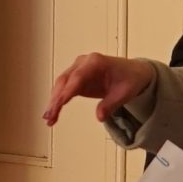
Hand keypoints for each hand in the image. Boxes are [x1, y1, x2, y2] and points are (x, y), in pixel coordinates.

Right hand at [43, 53, 158, 125]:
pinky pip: (64, 89)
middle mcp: (84, 63)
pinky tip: (53, 113)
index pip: (77, 77)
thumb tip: (99, 116)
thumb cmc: (130, 79)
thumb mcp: (125, 93)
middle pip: (65, 80)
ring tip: (49, 119)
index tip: (58, 105)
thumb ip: (111, 104)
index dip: (66, 92)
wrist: (134, 73)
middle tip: (49, 116)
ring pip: (61, 84)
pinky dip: (58, 101)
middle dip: (55, 98)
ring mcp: (78, 69)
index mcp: (96, 62)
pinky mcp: (77, 78)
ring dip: (53, 101)